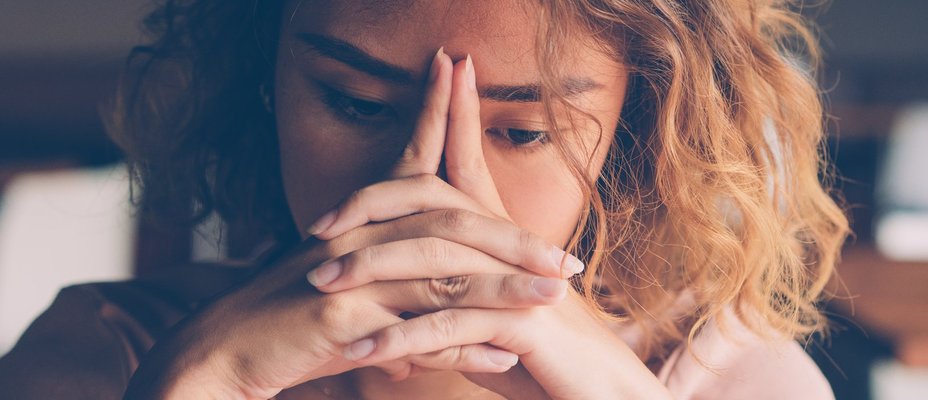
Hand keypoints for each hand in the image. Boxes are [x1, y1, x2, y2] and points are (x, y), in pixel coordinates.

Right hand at [123, 49, 581, 399]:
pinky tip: (501, 355)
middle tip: (569, 259)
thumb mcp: (356, 298)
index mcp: (362, 224)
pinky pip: (413, 331)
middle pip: (448, 224)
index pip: (409, 162)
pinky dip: (461, 347)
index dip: (436, 114)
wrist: (221, 355)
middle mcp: (359, 240)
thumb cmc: (291, 328)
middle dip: (513, 239)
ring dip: (504, 288)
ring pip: (442, 276)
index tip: (459, 68)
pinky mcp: (339, 318)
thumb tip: (471, 318)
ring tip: (555, 297)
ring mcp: (349, 276)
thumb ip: (413, 300)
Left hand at [316, 52, 672, 399]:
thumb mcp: (491, 319)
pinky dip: (397, 339)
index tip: (424, 85)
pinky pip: (446, 325)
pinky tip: (358, 351)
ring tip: (318, 285)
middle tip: (316, 227)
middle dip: (372, 206)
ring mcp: (517, 281)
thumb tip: (409, 296)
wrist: (602, 393)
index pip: (465, 168)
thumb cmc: (546, 358)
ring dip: (369, 272)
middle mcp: (511, 248)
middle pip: (436, 202)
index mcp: (504, 238)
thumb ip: (453, 297)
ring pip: (432, 261)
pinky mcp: (521, 322)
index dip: (449, 119)